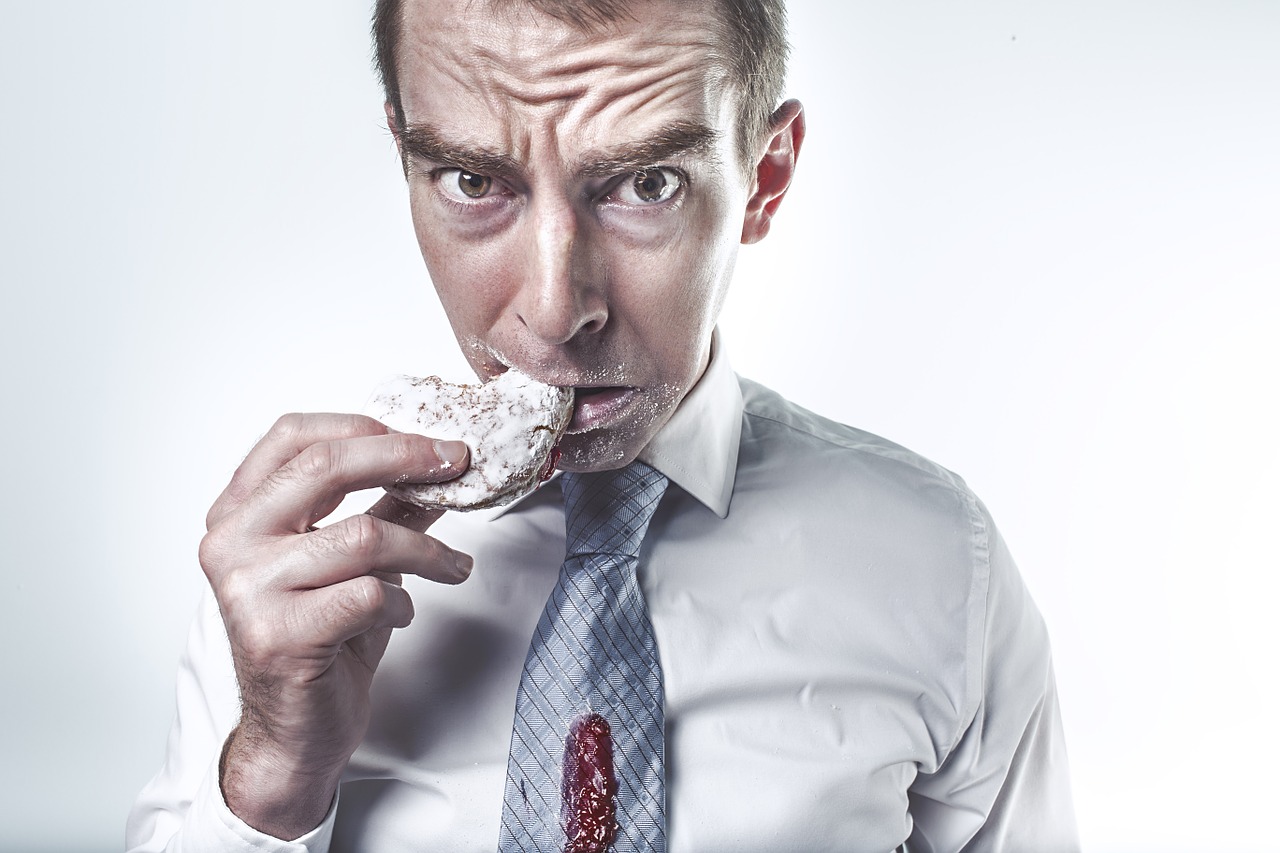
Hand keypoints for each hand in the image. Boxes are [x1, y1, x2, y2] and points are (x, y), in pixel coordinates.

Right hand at [199, 413, 471, 839]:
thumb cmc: (320, 640)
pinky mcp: (279, 635)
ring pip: (364, 536)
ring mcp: (248, 590)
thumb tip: (438, 460)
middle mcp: (230, 543)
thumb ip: (384, 506)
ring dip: (426, 551)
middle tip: (458, 464)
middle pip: (326, 467)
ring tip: (454, 568)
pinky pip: (369, 594)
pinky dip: (402, 603)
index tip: (422, 439)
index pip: (291, 436)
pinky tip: (399, 615)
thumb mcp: (352, 560)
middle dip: (406, 458)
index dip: (362, 426)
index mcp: (237, 513)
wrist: (296, 733)